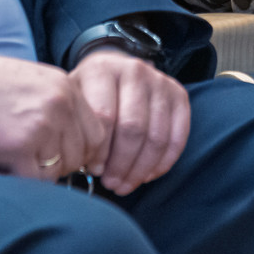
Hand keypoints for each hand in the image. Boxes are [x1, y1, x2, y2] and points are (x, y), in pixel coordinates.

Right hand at [0, 42, 105, 180]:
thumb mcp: (32, 83)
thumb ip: (58, 108)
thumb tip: (75, 148)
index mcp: (66, 87)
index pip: (96, 134)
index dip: (79, 151)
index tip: (59, 156)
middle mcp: (60, 104)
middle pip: (80, 156)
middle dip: (58, 164)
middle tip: (27, 157)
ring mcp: (41, 125)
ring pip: (58, 172)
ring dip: (36, 172)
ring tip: (9, 154)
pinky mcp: (18, 146)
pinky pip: (34, 181)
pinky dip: (17, 178)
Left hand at [70, 49, 190, 195]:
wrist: (113, 70)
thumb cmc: (90, 94)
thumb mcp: (75, 101)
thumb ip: (79, 127)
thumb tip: (90, 167)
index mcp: (102, 70)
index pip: (105, 117)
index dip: (100, 151)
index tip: (94, 170)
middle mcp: (134, 70)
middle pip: (133, 128)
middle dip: (122, 164)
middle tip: (111, 183)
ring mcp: (160, 81)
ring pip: (156, 137)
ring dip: (141, 169)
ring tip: (126, 184)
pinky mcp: (179, 95)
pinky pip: (177, 138)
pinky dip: (163, 163)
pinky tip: (147, 175)